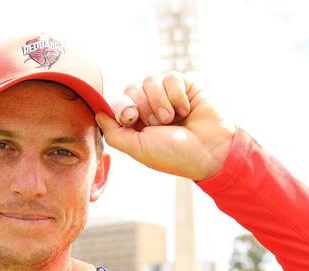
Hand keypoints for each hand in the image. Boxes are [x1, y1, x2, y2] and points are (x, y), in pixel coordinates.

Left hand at [95, 72, 235, 180]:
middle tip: (157, 123)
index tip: (133, 119)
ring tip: (172, 119)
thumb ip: (114, 132)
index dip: (123, 107)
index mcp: (137, 124)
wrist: (211, 151)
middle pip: (131, 88)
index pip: (118, 101)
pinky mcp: (185, 86)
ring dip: (160, 101)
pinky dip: (176, 95)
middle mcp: (150, 108)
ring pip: (150, 80)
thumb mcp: (138, 148)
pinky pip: (170, 77)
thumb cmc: (174, 155)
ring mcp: (167, 96)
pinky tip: (186, 110)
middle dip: (143, 105)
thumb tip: (97, 114)